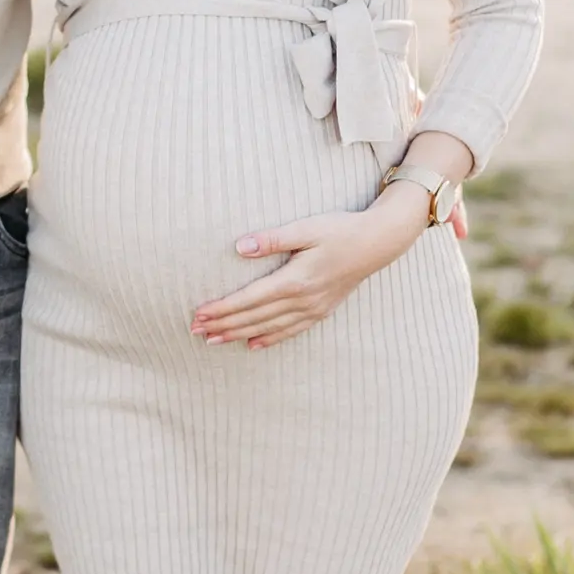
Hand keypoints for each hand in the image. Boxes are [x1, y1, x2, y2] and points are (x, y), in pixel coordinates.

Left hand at [191, 194, 427, 350]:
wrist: (378, 242)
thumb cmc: (339, 230)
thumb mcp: (306, 228)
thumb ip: (272, 239)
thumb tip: (240, 247)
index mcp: (294, 280)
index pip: (249, 299)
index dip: (222, 308)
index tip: (198, 314)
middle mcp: (302, 300)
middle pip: (254, 318)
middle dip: (223, 325)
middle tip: (195, 332)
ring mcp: (313, 308)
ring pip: (269, 328)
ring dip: (240, 335)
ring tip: (214, 341)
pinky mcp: (322, 310)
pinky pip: (291, 331)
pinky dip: (270, 339)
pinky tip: (253, 345)